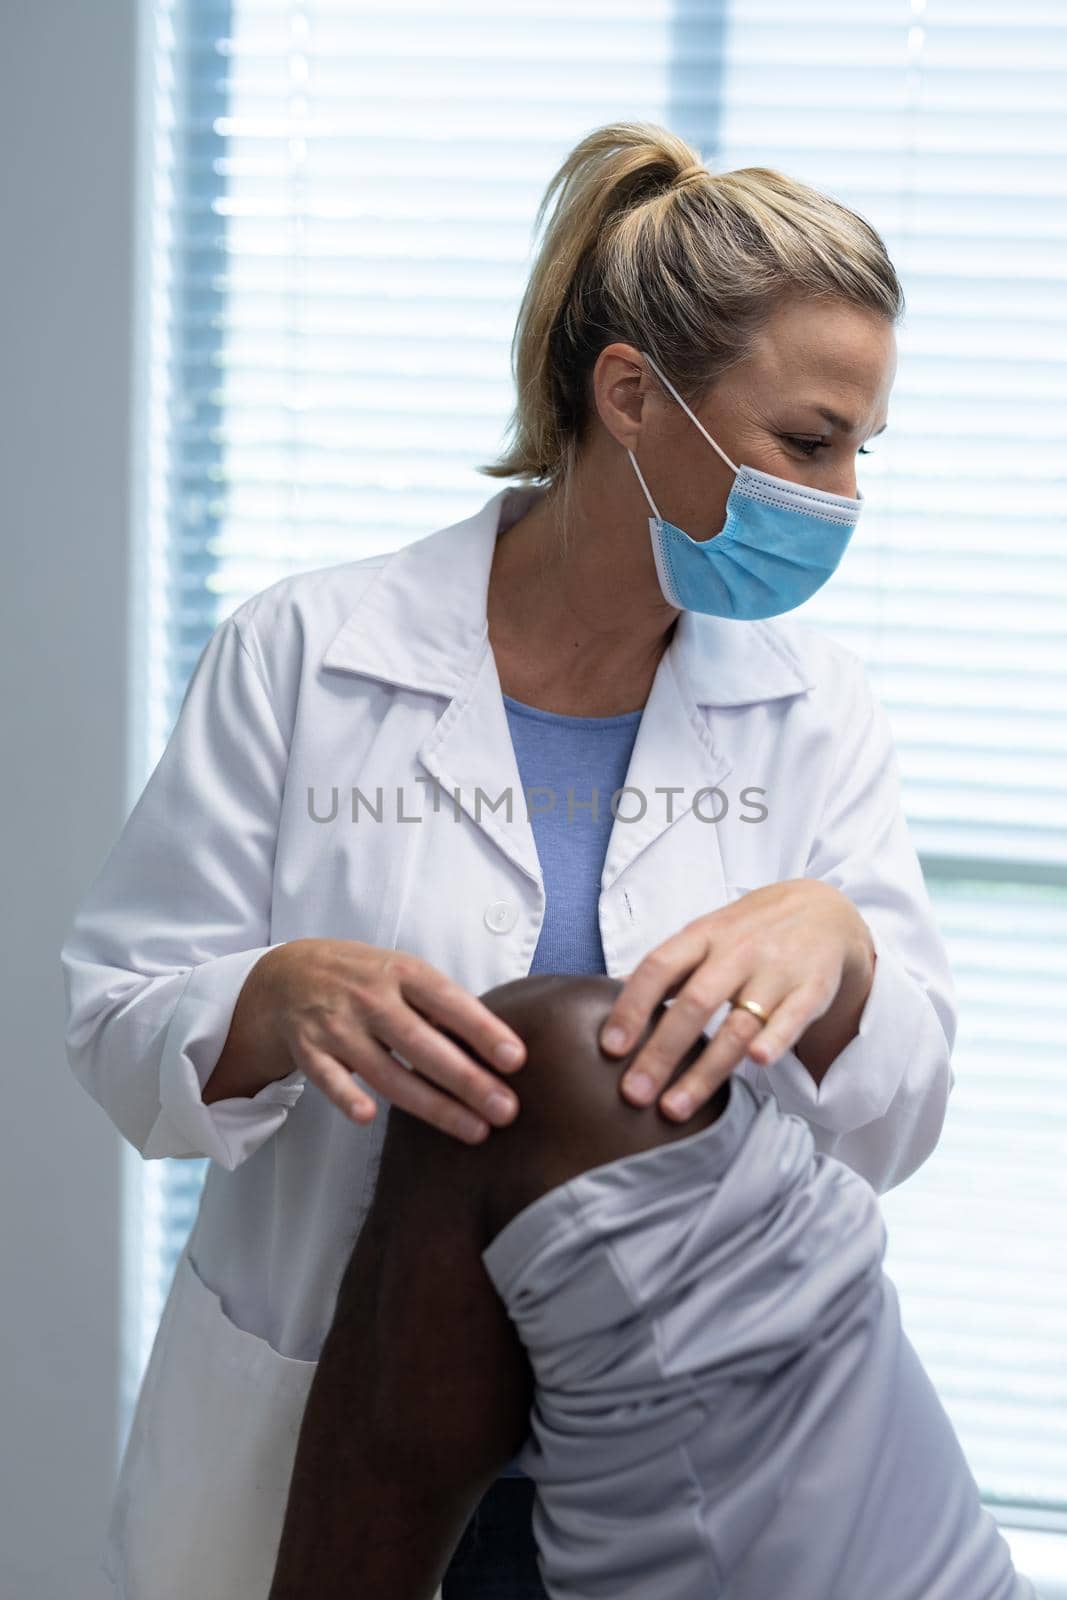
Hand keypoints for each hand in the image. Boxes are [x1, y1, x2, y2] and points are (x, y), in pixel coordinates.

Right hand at [254, 939, 526, 1142]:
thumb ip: (439, 1004)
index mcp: (402, 972)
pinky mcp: (308, 1050)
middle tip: (506, 1110)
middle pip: (423, 1044)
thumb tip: (498, 1044)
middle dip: (467, 1079)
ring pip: (386, 1071)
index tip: (516, 1059)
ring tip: (474, 1130)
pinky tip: (367, 1117)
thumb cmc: (363, 978)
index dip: (483, 1029)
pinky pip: (327, 1077)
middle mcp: (370, 997)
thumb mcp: (401, 972)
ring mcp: (337, 1024)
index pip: (448, 1001)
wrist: (286, 975)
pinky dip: (345, 1095)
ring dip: (431, 1105)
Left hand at [598, 880, 874, 1120]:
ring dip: (705, 1070)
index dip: (632, 1007)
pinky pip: (792, 1018)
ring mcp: (776, 971)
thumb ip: (664, 970)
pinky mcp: (812, 990)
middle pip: (694, 1003)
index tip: (610, 1049)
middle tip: (633, 1095)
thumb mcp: (704, 936)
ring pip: (738, 1024)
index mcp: (702, 935)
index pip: (658, 968)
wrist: (824, 912)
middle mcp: (737, 951)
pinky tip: (756, 1062)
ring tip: (674, 1108)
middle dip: (661, 1052)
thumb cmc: (749, 932)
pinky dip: (776, 1039)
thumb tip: (605, 999)